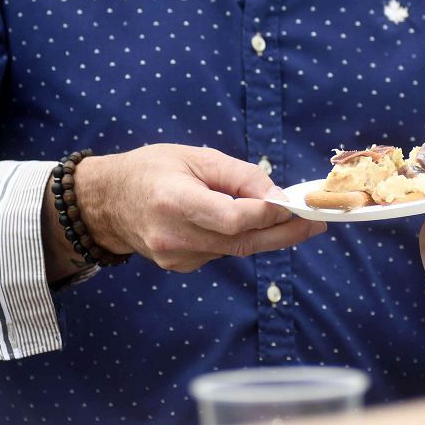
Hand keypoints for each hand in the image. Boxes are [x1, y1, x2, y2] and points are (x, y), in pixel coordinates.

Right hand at [49, 144, 324, 274]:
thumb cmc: (151, 170)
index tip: (294, 204)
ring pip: (236, 249)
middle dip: (284, 233)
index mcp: (175, 201)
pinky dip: (237, 238)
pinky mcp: (181, 266)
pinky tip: (243, 223)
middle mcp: (175, 236)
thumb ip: (239, 176)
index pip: (233, 218)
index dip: (268, 214)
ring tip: (293, 219)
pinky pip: (221, 252)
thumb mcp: (195, 158)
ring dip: (266, 235)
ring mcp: (177, 257)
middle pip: (242, 241)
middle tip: (316, 223)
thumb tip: (276, 195)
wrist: (107, 203)